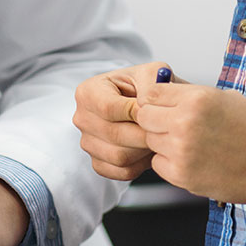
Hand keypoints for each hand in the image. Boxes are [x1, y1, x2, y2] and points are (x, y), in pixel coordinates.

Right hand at [72, 62, 173, 180]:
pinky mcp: (98, 162)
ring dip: (144, 150)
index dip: (135, 113)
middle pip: (113, 134)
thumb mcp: (152, 73)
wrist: (150, 107)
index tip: (154, 112)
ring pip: (118, 156)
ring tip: (157, 138)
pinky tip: (148, 150)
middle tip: (163, 129)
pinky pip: (121, 172)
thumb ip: (150, 82)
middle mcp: (82, 118)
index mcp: (88, 91)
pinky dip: (140, 165)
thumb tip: (144, 105)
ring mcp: (87, 142)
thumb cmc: (149, 88)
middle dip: (143, 133)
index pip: (108, 108)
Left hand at [131, 82, 245, 205]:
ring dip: (162, 142)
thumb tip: (161, 92)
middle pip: (143, 117)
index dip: (155, 100)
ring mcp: (182, 151)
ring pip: (150, 141)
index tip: (163, 106)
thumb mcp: (226, 98)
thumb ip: (191, 95)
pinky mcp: (183, 176)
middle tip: (172, 126)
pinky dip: (169, 163)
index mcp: (196, 98)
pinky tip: (193, 160)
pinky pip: (159, 165)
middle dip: (154, 120)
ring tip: (190, 144)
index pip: (151, 93)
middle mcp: (184, 123)